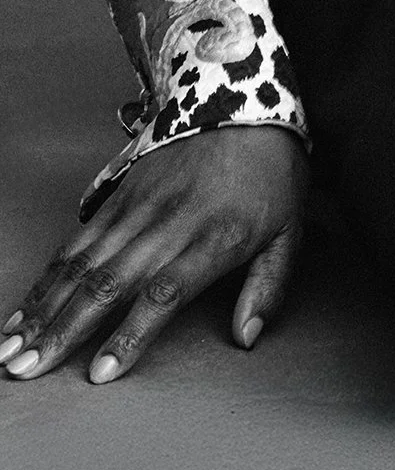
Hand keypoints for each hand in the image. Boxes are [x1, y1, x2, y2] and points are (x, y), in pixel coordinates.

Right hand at [1, 124, 307, 383]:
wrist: (243, 96)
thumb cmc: (272, 169)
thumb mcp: (292, 226)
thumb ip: (270, 286)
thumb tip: (247, 339)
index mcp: (216, 236)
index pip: (165, 292)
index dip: (130, 334)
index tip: (100, 373)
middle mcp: (171, 223)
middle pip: (110, 283)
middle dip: (64, 331)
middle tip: (28, 370)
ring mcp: (140, 207)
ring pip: (84, 264)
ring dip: (44, 310)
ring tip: (10, 350)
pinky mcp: (121, 194)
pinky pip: (79, 240)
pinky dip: (48, 277)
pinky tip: (25, 310)